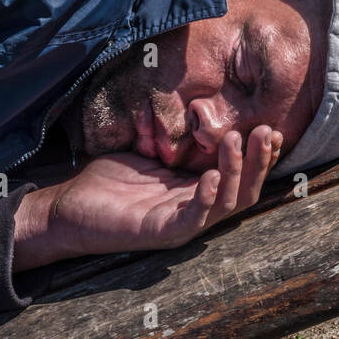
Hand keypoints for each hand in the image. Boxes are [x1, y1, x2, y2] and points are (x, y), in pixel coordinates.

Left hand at [13, 126, 281, 270]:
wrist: (67, 205)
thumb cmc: (108, 180)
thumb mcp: (152, 151)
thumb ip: (180, 138)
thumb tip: (203, 106)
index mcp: (198, 192)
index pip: (242, 176)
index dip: (260, 155)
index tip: (271, 128)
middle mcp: (197, 210)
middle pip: (245, 190)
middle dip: (260, 161)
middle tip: (266, 131)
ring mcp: (182, 224)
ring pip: (228, 203)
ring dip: (237, 171)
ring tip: (236, 140)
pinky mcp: (161, 233)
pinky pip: (194, 218)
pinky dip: (207, 199)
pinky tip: (212, 176)